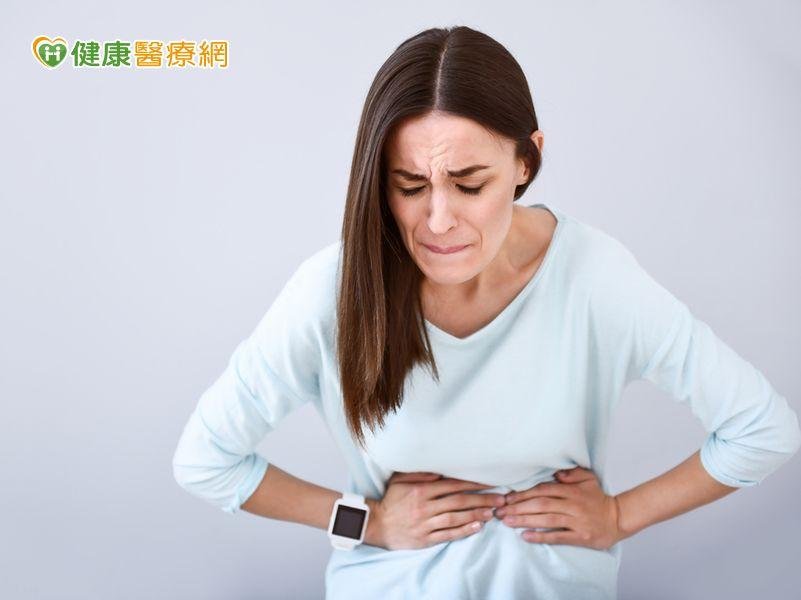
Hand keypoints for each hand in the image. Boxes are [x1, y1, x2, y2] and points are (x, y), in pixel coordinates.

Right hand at [366, 471, 507, 550]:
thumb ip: (420, 473)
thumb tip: (441, 471)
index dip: (473, 484)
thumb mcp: (400, 480)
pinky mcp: (425, 539)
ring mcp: (426, 523)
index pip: (453, 485)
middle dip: (482, 499)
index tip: (490, 483)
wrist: (376, 524)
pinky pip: (448, 534)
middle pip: (459, 501)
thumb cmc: (391, 500)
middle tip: (500, 499)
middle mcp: (425, 506)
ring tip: (492, 513)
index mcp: (421, 490)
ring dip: (476, 515)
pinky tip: (477, 527)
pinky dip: (464, 530)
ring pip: (456, 518)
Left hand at [495, 466, 624, 549]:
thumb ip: (571, 473)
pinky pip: (557, 537)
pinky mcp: (580, 537)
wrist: (618, 518)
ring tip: (507, 522)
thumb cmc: (598, 498)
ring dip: (525, 521)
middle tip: (500, 511)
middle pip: (541, 504)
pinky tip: (525, 536)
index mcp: (571, 490)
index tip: (507, 497)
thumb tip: (555, 474)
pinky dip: (541, 537)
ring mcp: (576, 521)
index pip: (543, 490)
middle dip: (518, 507)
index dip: (524, 493)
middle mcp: (573, 505)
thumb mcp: (588, 479)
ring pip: (546, 520)